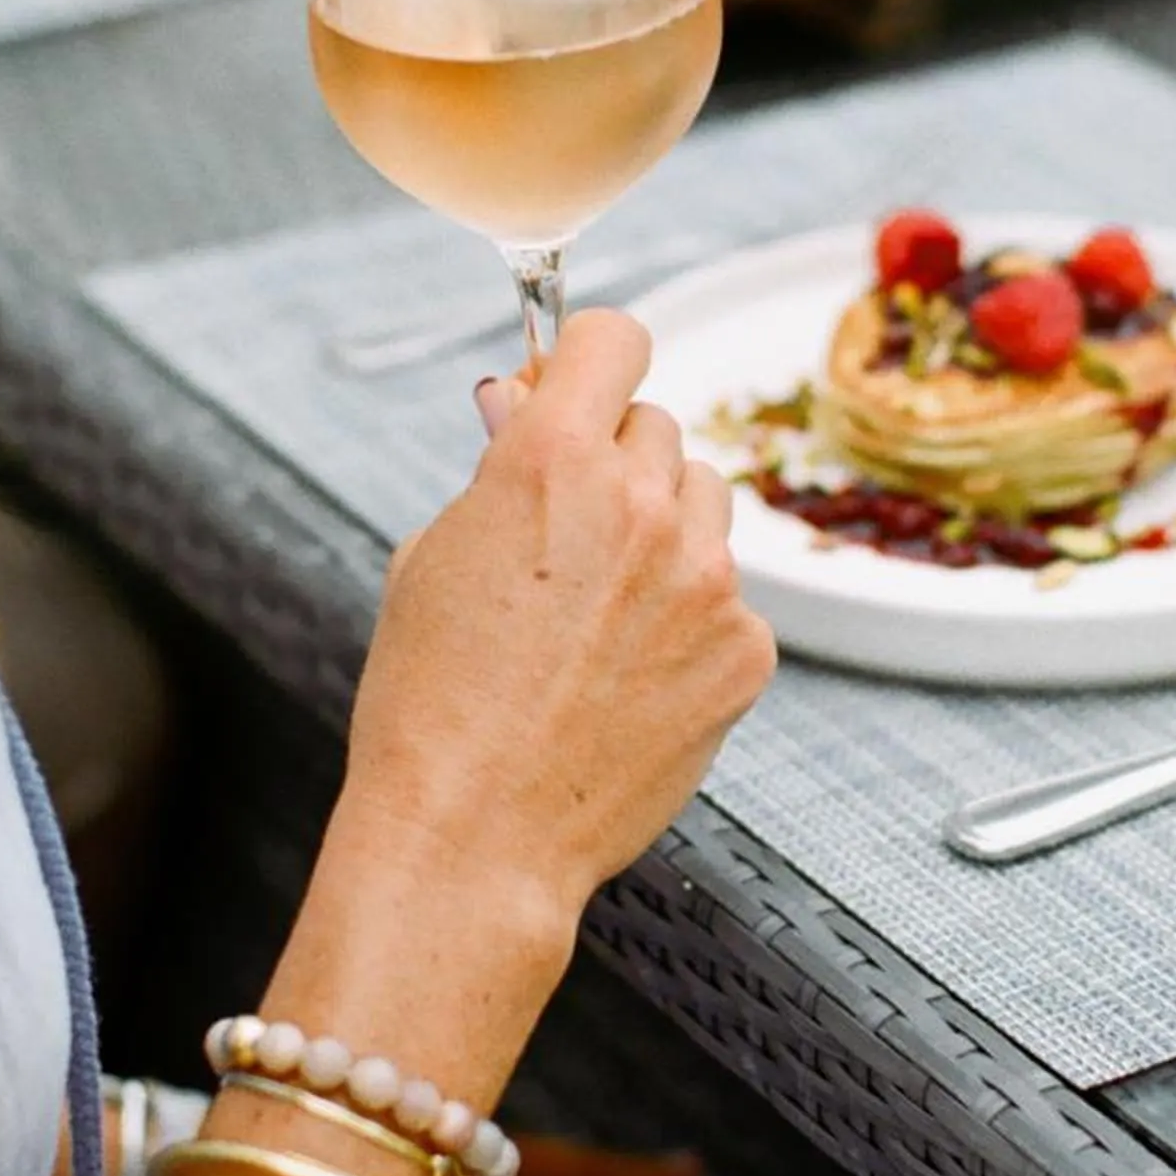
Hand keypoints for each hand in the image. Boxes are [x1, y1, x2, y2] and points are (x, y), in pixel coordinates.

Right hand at [334, 312, 775, 934]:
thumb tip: (526, 405)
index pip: (614, 338)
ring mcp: (706, 579)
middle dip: (616, 462)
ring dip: (665, 532)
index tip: (579, 389)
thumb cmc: (431, 702)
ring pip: (705, 503)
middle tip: (568, 534)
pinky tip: (629, 675)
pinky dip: (689, 621)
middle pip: (658, 426)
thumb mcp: (434, 554)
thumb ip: (499, 467)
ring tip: (599, 613)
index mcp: (551, 460)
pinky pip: (728, 597)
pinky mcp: (745, 650)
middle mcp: (642, 504)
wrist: (474, 837)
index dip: (589, 360)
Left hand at [406, 1139, 731, 1175]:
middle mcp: (454, 1168)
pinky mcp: (377, 1156)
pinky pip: (466, 1146)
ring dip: (575, 1162)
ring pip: (515, 1147)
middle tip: (691, 1175)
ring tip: (613, 1173)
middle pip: (563, 1163)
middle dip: (631, 1174)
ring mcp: (412, 1154)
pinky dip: (515, 1162)